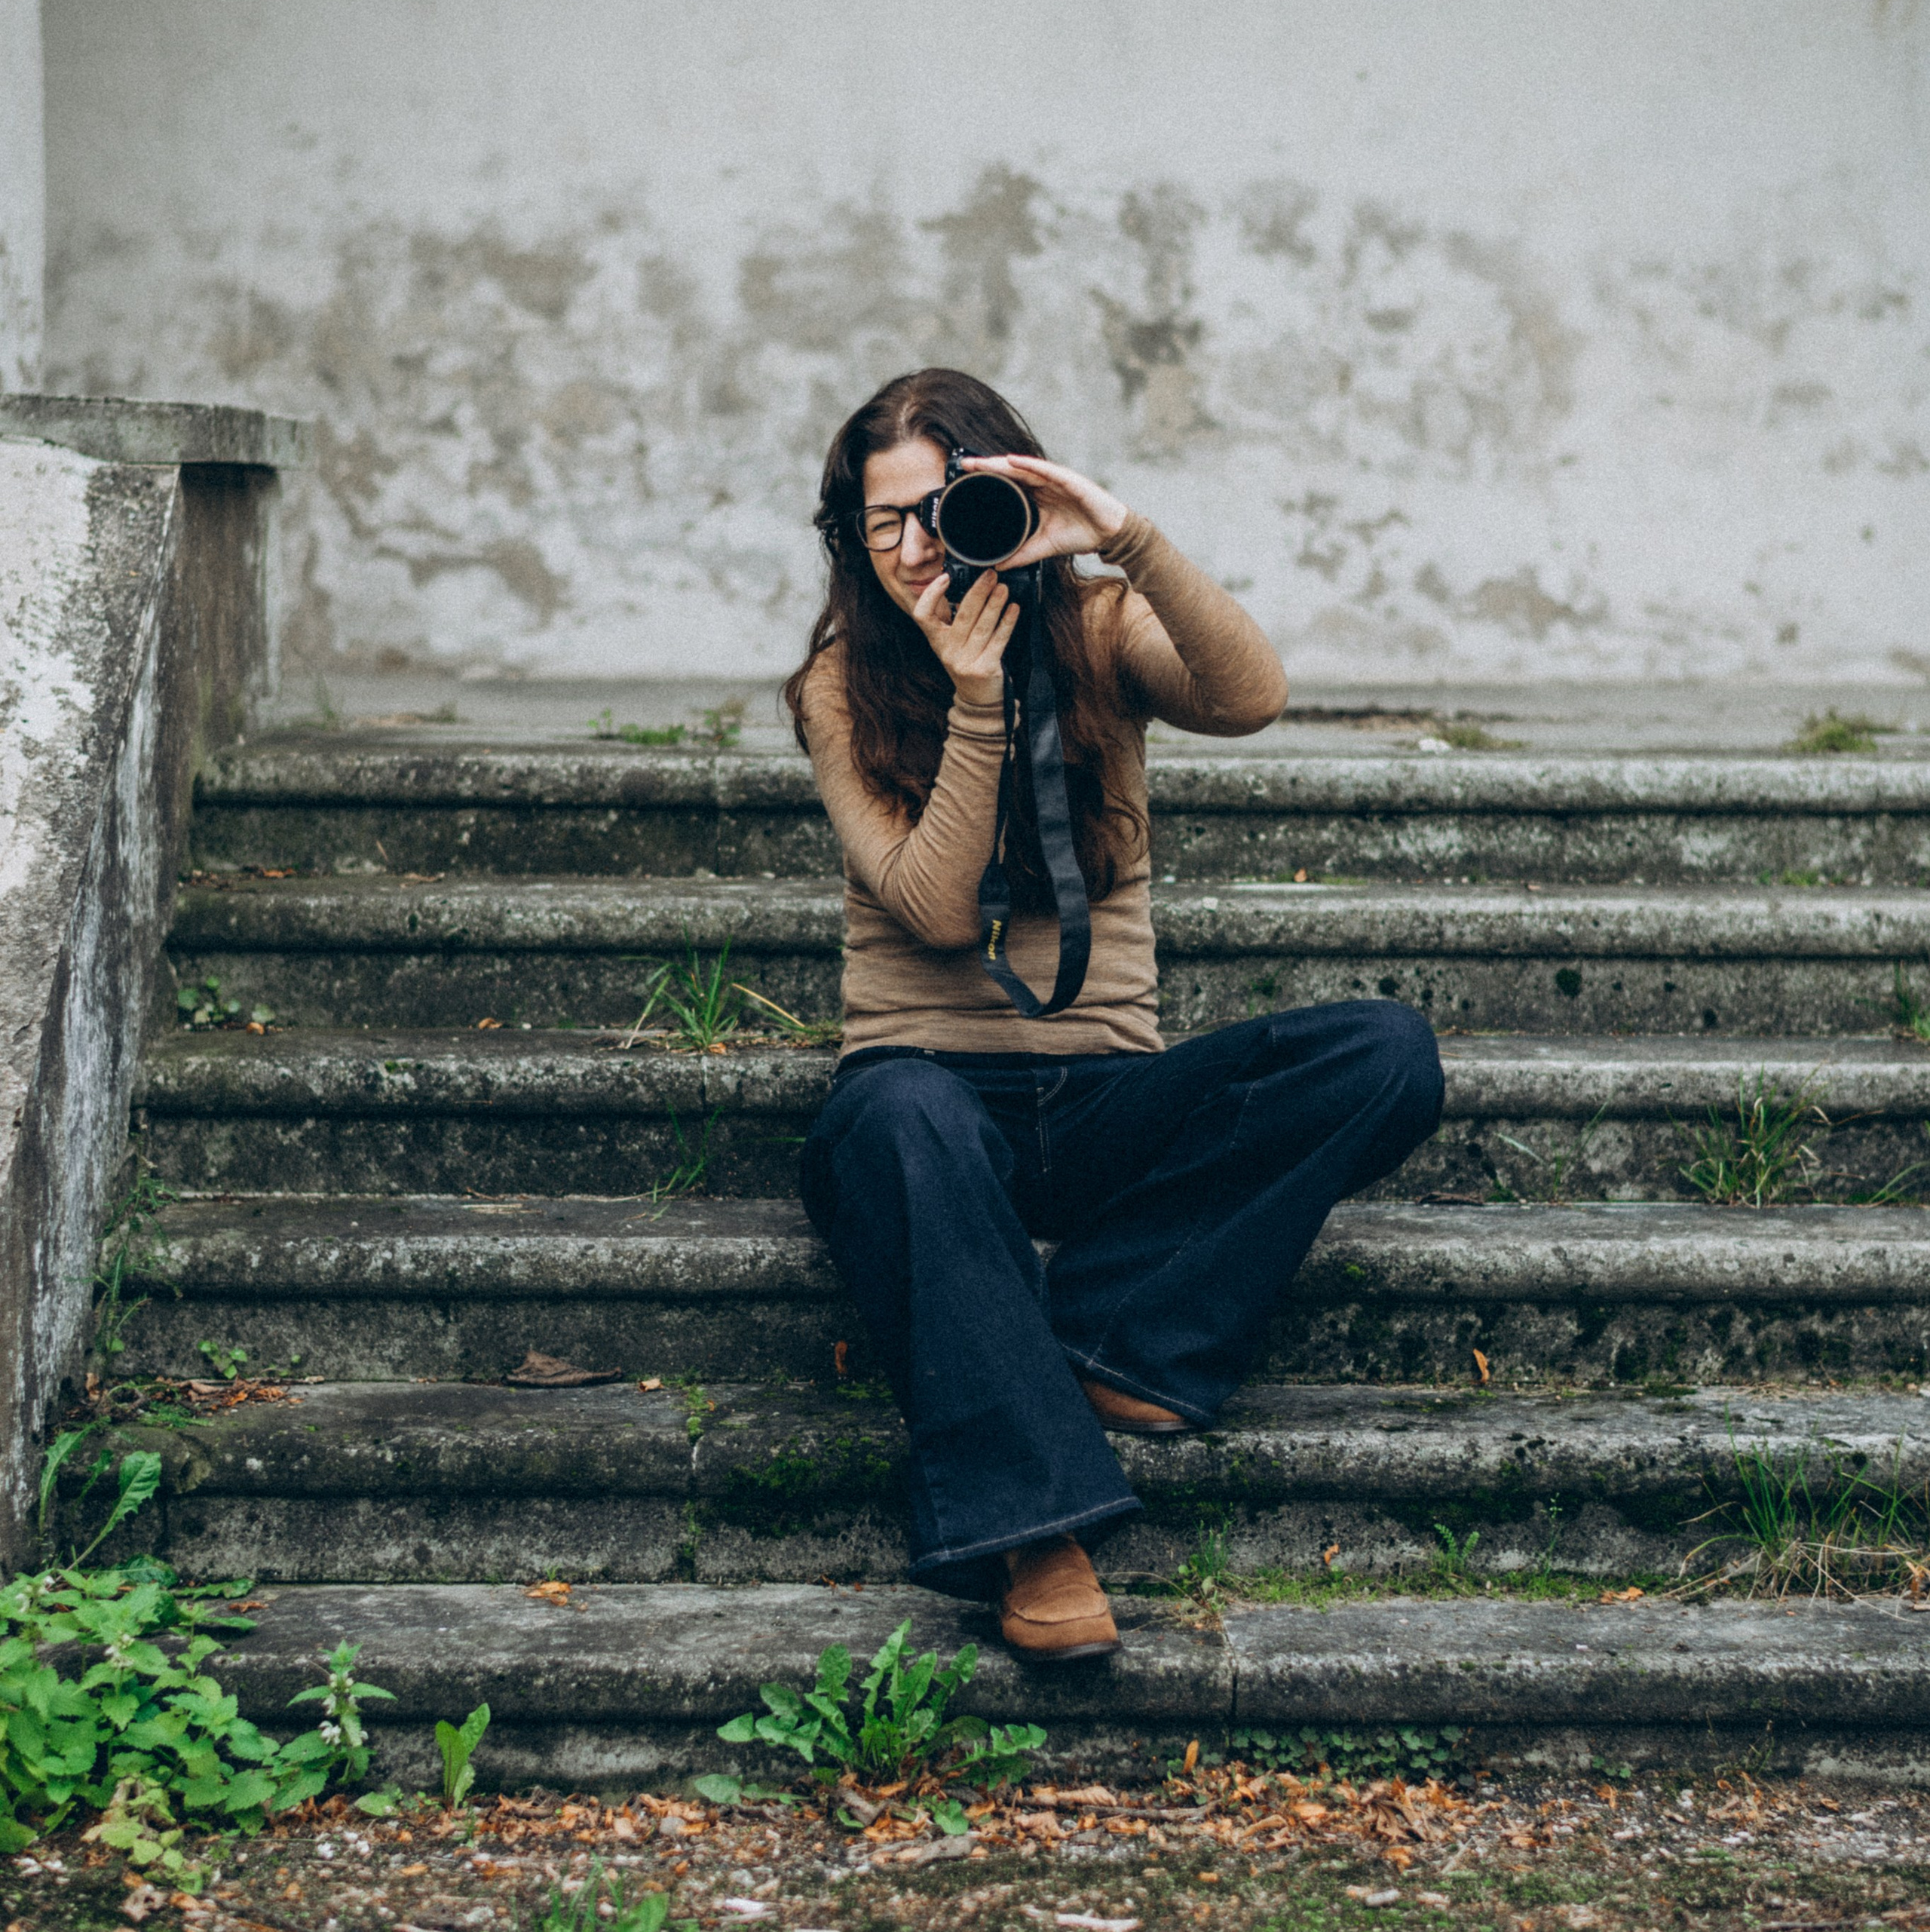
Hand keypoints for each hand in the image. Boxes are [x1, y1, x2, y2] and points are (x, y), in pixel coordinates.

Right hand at [913, 567, 1020, 707]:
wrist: (979, 699)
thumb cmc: (969, 662)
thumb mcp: (955, 643)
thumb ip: (957, 619)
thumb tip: (975, 585)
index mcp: (937, 641)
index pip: (922, 615)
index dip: (931, 595)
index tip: (945, 577)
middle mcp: (948, 652)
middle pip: (962, 615)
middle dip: (978, 591)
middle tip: (991, 575)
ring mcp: (965, 662)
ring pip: (982, 626)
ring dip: (995, 604)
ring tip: (1004, 588)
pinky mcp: (984, 670)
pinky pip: (998, 641)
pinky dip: (1007, 623)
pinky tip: (1014, 609)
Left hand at [959, 453, 1129, 567]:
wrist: (1108, 535)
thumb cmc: (1080, 534)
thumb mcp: (1044, 546)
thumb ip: (1022, 554)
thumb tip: (998, 566)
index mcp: (1036, 495)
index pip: (1007, 483)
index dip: (987, 480)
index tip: (965, 481)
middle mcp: (1043, 484)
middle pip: (1010, 472)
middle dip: (987, 467)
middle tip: (964, 465)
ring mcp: (1055, 480)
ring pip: (1023, 467)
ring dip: (1001, 463)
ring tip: (981, 462)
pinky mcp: (1069, 480)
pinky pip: (1045, 470)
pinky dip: (1028, 465)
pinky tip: (1012, 461)